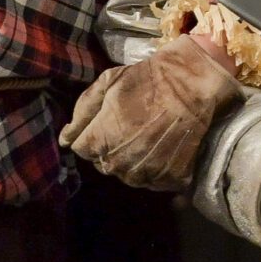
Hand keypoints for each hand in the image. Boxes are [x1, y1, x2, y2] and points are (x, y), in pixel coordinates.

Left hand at [61, 33, 242, 190]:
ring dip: (132, 160)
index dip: (92, 134)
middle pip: (104, 164)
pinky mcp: (171, 178)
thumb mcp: (108, 82)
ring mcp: (147, 173)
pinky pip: (153, 181)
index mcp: (101, 140)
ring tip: (147, 137)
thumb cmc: (149, 79)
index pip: (82, 149)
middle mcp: (120, 163)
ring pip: (128, 174)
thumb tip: (66, 138)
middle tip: (130, 126)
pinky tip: (162, 148)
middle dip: (110, 147)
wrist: (194, 83)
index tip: (107, 122)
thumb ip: (82, 112)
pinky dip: (155, 169)